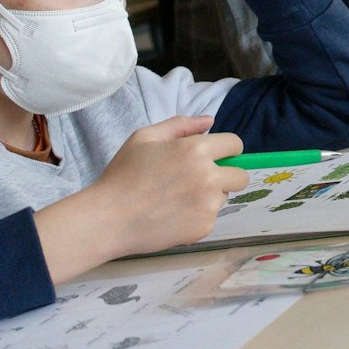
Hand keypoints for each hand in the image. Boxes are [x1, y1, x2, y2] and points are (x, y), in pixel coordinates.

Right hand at [33, 115, 245, 278]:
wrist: (108, 219)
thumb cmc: (123, 175)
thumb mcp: (145, 138)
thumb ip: (180, 125)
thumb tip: (210, 121)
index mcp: (197, 150)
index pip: (235, 144)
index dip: (226, 149)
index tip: (216, 156)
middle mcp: (209, 176)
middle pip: (241, 175)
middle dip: (226, 175)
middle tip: (199, 180)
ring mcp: (208, 204)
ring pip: (224, 197)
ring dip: (210, 196)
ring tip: (177, 199)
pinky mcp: (203, 227)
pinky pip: (210, 217)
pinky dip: (197, 217)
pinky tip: (173, 216)